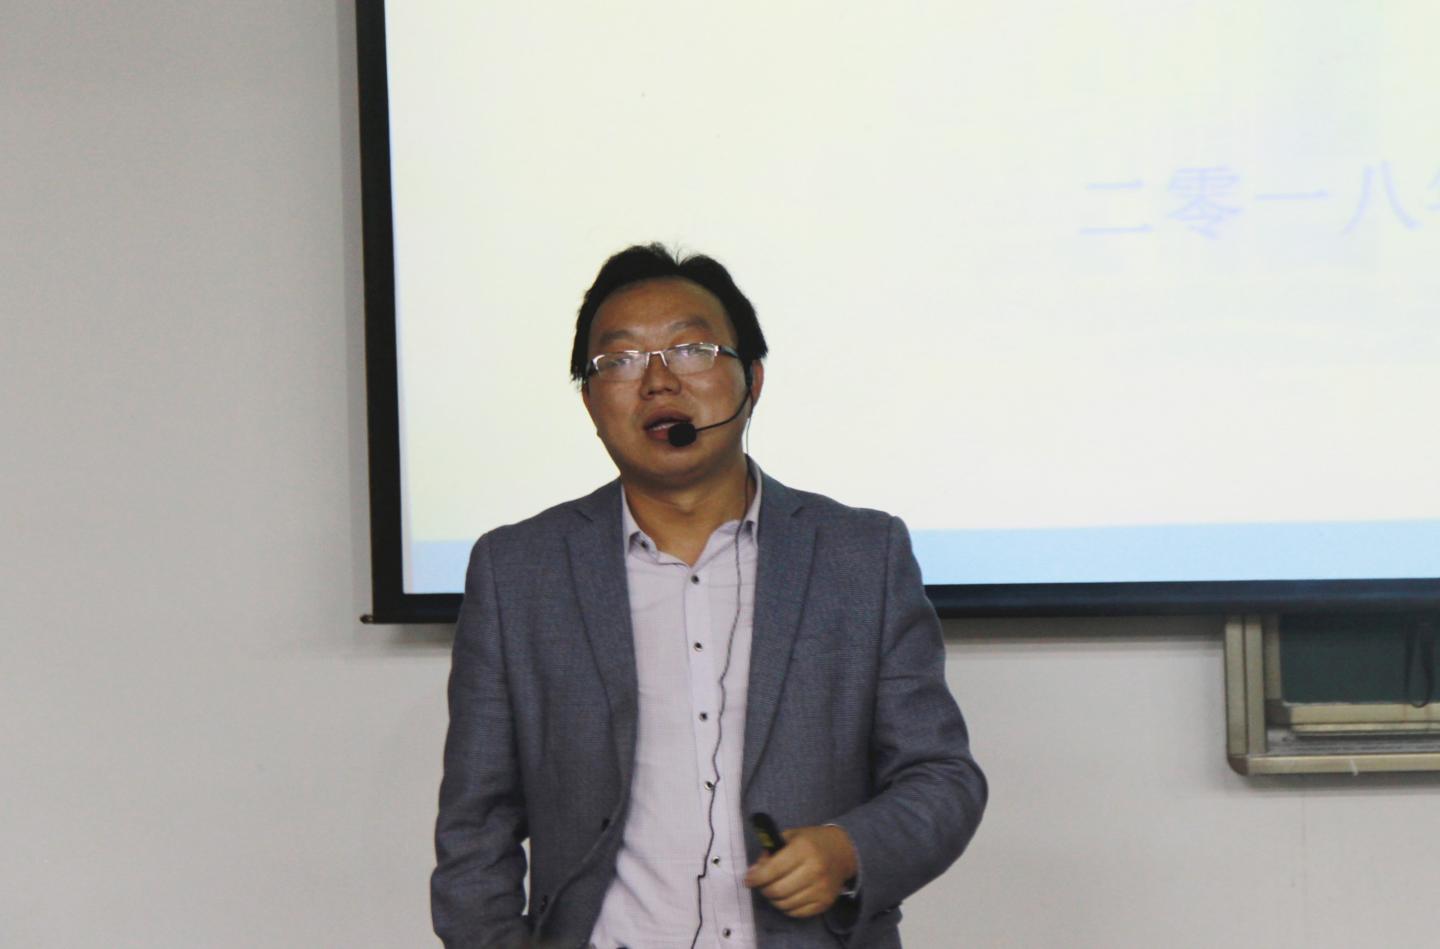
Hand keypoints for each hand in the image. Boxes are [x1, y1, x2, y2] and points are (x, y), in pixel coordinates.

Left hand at [743, 824, 857, 917]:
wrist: (843, 852)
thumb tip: (755, 871)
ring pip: (785, 904)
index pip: (773, 869)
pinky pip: (797, 913)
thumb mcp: (791, 836)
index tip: (748, 880)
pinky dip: (787, 907)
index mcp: (804, 849)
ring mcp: (821, 889)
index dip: (756, 877)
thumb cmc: (812, 841)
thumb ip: (771, 852)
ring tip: (774, 890)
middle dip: (764, 889)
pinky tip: (787, 897)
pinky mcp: (825, 902)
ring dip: (774, 899)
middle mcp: (814, 870)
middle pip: (777, 890)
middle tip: (762, 885)